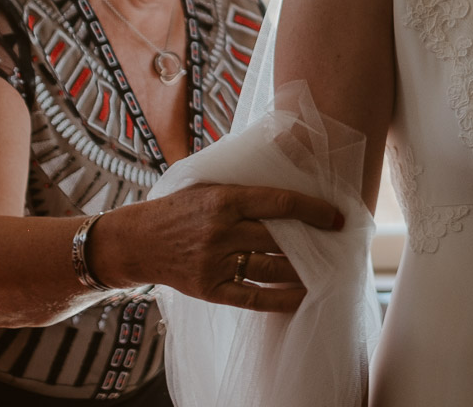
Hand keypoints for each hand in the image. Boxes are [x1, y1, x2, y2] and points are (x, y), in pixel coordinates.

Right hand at [94, 184, 344, 311]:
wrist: (135, 242)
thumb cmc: (178, 208)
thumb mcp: (207, 185)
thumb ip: (243, 184)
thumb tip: (289, 172)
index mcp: (224, 199)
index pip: (281, 203)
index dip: (314, 210)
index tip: (337, 217)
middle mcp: (221, 231)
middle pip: (280, 238)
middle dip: (314, 242)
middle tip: (337, 245)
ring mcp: (215, 262)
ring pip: (271, 268)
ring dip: (302, 270)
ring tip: (327, 269)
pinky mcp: (209, 289)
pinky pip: (253, 297)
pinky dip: (280, 299)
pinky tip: (302, 297)